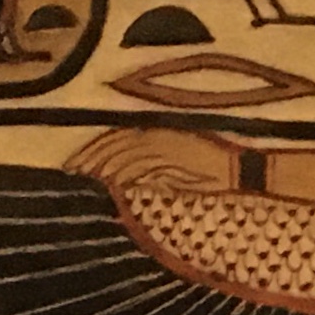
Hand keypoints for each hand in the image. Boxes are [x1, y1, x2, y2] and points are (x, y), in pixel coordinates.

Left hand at [68, 127, 239, 194]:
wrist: (242, 168)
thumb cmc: (212, 169)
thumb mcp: (177, 167)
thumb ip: (153, 171)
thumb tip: (128, 182)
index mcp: (159, 132)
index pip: (118, 137)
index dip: (94, 150)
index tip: (76, 165)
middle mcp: (160, 134)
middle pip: (116, 142)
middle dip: (91, 156)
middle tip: (72, 170)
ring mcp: (168, 145)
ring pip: (126, 152)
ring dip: (105, 165)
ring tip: (87, 176)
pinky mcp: (177, 157)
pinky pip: (145, 164)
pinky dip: (128, 173)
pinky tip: (114, 182)